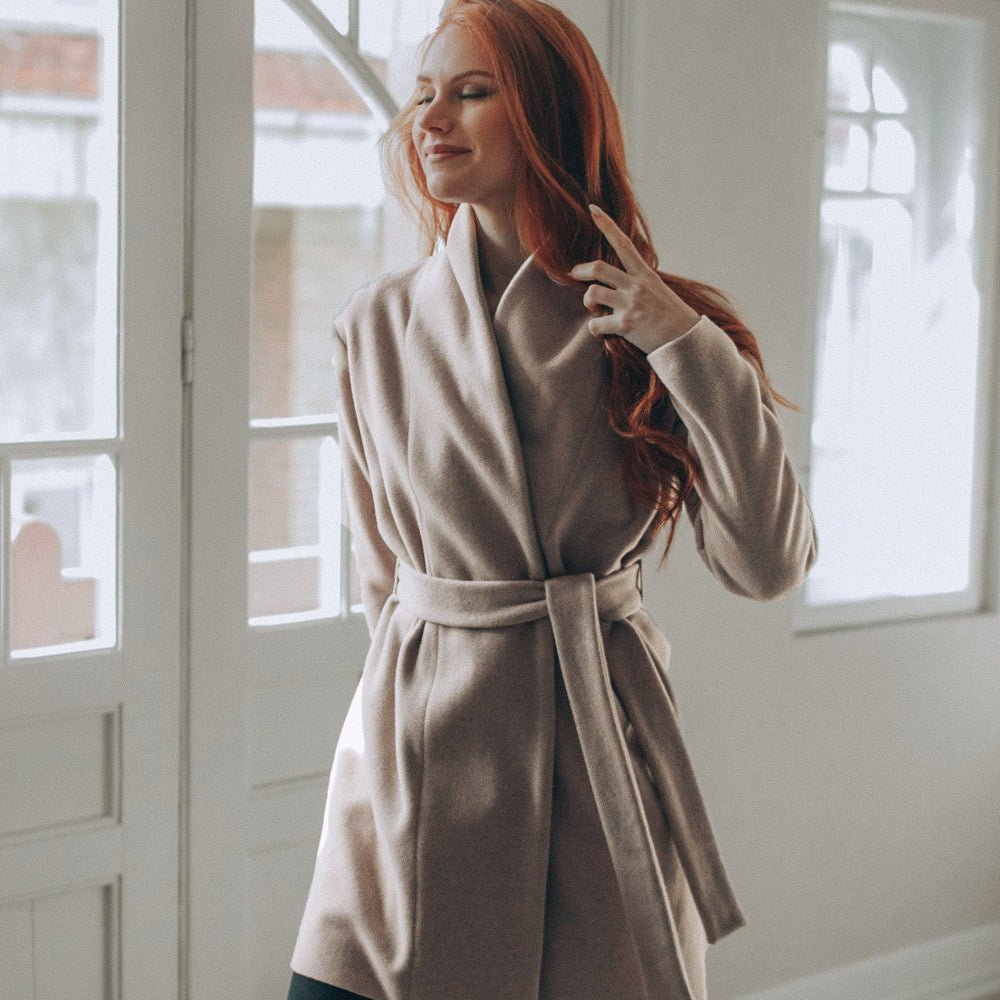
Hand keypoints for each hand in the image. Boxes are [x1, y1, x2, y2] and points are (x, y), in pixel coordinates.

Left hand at [569, 205, 700, 353]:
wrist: (685, 339)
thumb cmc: (670, 315)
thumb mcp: (658, 290)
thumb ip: (638, 281)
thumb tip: (617, 280)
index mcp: (645, 275)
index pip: (623, 244)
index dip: (606, 225)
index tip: (593, 209)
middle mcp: (637, 286)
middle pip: (599, 269)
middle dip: (581, 271)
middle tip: (574, 274)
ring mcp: (630, 304)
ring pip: (593, 293)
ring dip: (588, 300)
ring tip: (592, 307)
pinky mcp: (625, 324)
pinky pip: (596, 323)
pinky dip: (594, 327)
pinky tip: (601, 329)